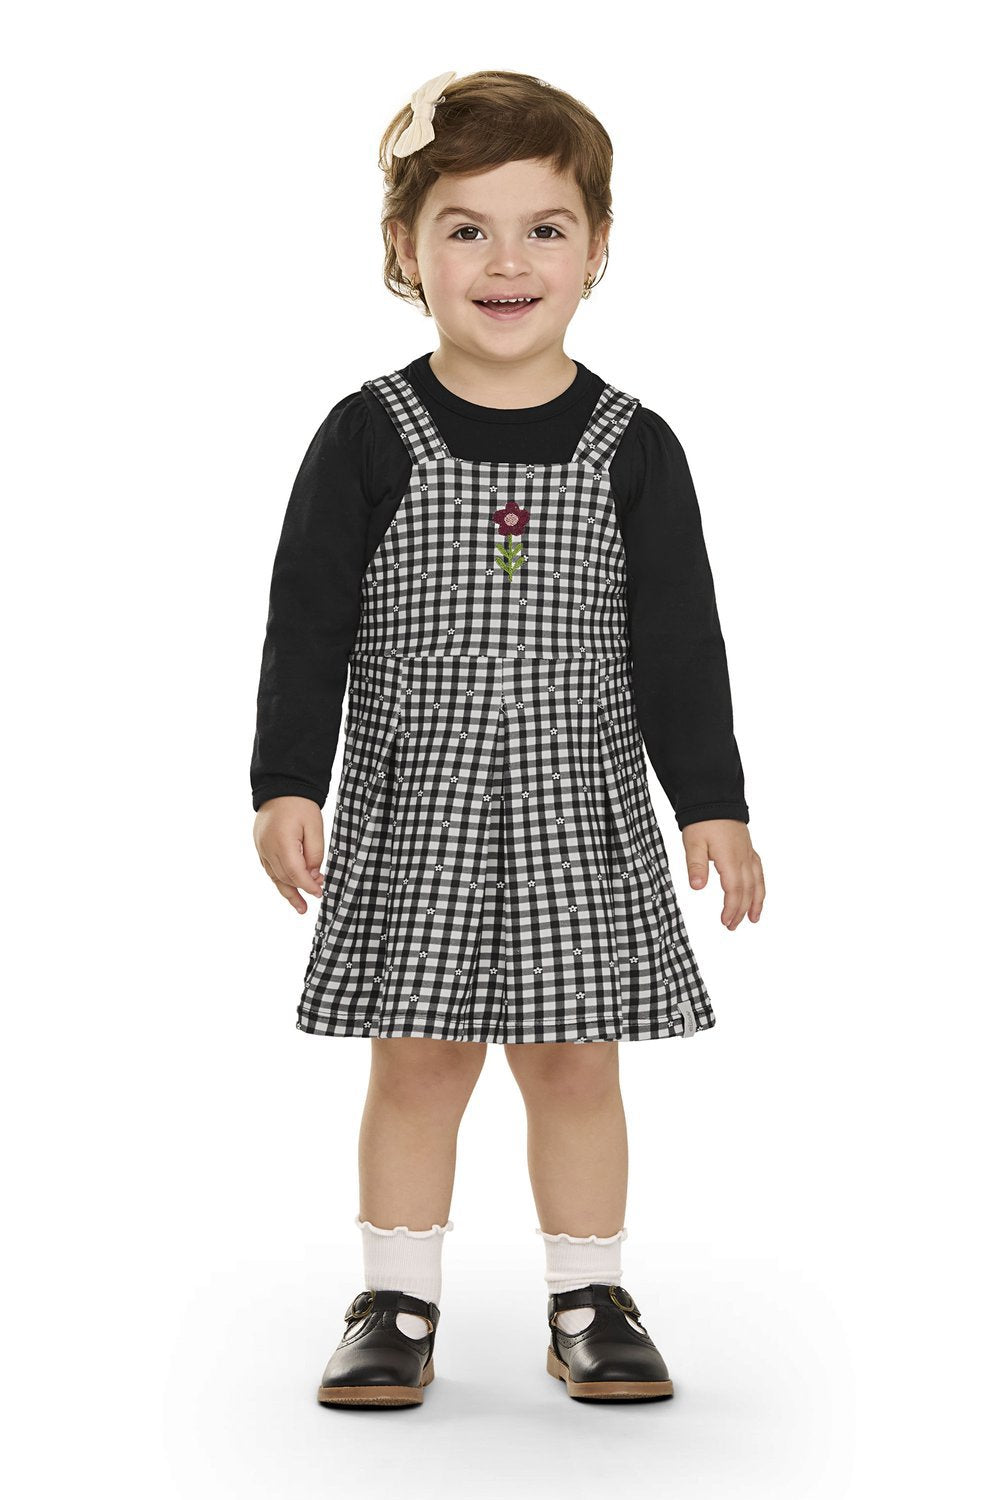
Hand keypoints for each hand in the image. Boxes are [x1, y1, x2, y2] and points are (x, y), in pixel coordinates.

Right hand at [253, 796, 325, 913]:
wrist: (281, 787)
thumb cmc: (300, 805)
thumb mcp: (315, 828)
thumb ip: (315, 854)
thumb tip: (313, 875)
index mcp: (282, 843)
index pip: (296, 873)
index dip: (308, 886)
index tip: (320, 893)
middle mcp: (268, 848)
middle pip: (284, 878)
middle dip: (300, 890)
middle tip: (313, 899)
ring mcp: (261, 847)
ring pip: (274, 876)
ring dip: (287, 891)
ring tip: (299, 906)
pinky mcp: (260, 845)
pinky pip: (269, 868)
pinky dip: (279, 879)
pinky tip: (287, 887)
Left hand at [680, 819, 764, 929]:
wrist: (715, 800)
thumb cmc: (702, 821)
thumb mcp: (693, 843)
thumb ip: (696, 866)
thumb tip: (697, 888)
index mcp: (730, 859)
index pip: (734, 890)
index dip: (732, 908)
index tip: (725, 922)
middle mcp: (744, 858)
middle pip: (747, 890)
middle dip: (741, 911)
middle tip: (732, 926)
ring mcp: (748, 854)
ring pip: (758, 883)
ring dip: (756, 902)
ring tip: (754, 919)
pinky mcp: (749, 850)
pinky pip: (759, 872)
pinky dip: (760, 887)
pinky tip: (758, 894)